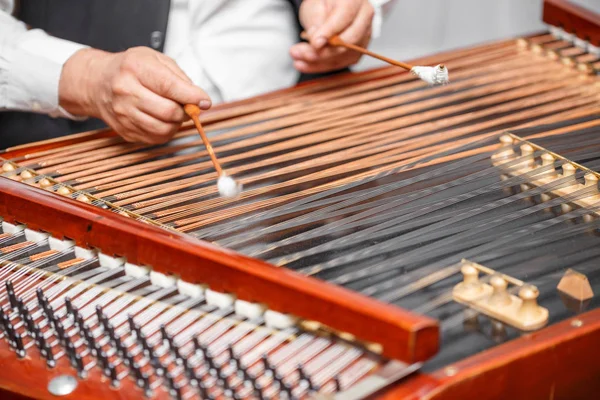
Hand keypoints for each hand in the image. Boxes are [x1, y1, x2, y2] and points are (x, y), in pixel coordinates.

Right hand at [59, 47, 210, 143]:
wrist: (97, 82)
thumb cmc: (130, 69)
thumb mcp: (155, 60)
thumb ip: (179, 78)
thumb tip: (199, 100)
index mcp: (135, 68)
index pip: (170, 87)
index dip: (192, 97)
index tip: (204, 102)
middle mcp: (126, 91)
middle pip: (169, 112)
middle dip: (185, 112)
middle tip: (187, 106)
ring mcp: (123, 113)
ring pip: (163, 129)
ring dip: (176, 123)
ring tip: (174, 112)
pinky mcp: (124, 130)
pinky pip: (155, 138)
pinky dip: (166, 132)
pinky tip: (162, 120)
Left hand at [290, 0, 373, 73]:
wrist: (330, 7)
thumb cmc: (323, 3)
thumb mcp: (314, 5)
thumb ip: (316, 22)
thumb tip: (319, 43)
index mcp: (353, 0)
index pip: (344, 18)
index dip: (329, 33)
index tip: (314, 43)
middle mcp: (364, 16)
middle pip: (348, 41)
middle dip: (322, 52)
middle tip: (300, 53)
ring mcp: (365, 34)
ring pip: (345, 55)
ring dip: (319, 62)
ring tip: (298, 59)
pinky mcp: (359, 49)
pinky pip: (343, 62)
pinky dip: (323, 66)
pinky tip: (307, 64)